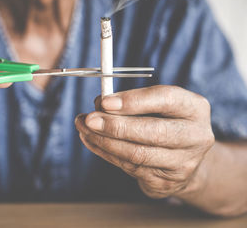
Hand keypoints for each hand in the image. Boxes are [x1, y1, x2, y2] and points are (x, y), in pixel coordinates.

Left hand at [75, 85, 214, 198]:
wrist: (182, 160)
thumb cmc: (163, 123)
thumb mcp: (154, 106)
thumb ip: (130, 102)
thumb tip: (99, 104)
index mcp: (195, 108)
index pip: (166, 99)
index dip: (134, 100)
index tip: (105, 101)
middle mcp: (197, 136)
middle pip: (153, 132)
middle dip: (115, 125)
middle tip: (89, 119)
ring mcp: (184, 163)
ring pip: (137, 154)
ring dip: (104, 141)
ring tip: (83, 128)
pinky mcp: (167, 182)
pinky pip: (129, 167)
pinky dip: (105, 152)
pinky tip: (91, 141)